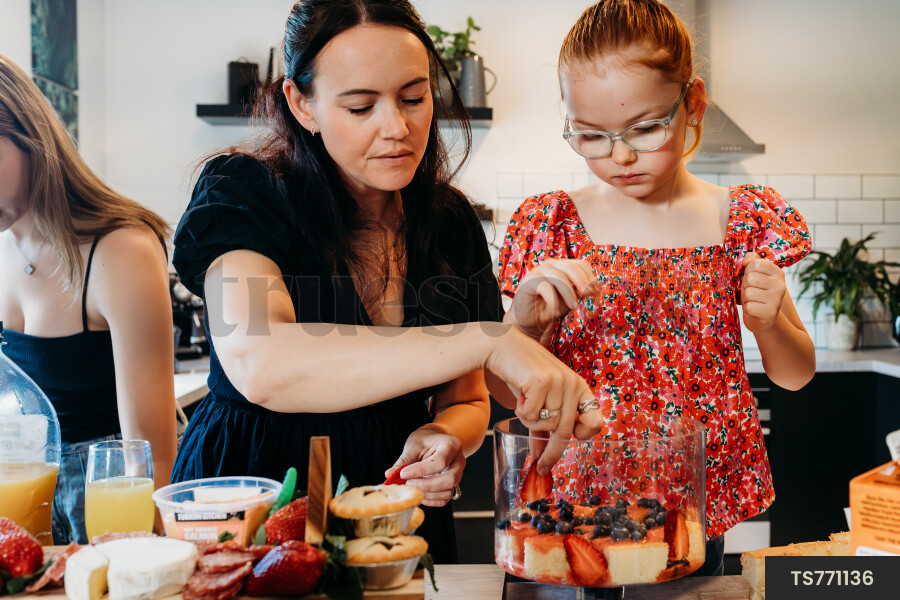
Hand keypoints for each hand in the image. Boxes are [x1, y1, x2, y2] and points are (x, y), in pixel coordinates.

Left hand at [389, 425, 464, 506]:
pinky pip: (445, 498)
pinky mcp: (453, 485)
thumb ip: (404, 460)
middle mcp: (458, 461)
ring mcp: (458, 474)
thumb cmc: (426, 439)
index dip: (420, 471)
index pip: (439, 462)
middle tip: (408, 483)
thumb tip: (389, 474)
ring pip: (447, 491)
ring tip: (411, 487)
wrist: (437, 439)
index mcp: (450, 446)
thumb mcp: (414, 444)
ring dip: (427, 494)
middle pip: (449, 479)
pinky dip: (431, 500)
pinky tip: (419, 493)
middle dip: (426, 485)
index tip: (403, 473)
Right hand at [485, 326, 602, 472]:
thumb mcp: (540, 400)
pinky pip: (531, 415)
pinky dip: (521, 412)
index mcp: (578, 387)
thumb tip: (542, 457)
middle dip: (552, 454)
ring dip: (529, 422)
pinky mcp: (541, 381)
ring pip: (545, 424)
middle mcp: (572, 384)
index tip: (572, 442)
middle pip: (565, 431)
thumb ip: (545, 426)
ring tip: (523, 405)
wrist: (502, 347)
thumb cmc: (521, 374)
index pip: (595, 420)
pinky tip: (519, 398)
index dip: (584, 434)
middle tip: (541, 467)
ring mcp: (558, 382)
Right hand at [506, 259, 596, 341]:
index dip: (590, 277)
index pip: (580, 264)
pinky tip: (555, 312)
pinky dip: (553, 301)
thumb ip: (580, 291)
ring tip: (573, 307)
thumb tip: (594, 287)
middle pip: (571, 267)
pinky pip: (545, 287)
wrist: (529, 319)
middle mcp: (551, 266)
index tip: (595, 292)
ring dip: (569, 293)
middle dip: (582, 281)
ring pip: (559, 276)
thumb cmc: (551, 306)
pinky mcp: (529, 281)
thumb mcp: (570, 299)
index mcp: (563, 267)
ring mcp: (539, 271)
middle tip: (587, 295)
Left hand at [741, 252, 785, 332]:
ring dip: (746, 298)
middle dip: (746, 286)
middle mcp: (780, 285)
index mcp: (778, 273)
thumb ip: (753, 262)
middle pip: (750, 278)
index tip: (754, 280)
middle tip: (753, 293)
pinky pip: (749, 307)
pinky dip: (748, 309)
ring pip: (748, 292)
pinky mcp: (769, 313)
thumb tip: (747, 259)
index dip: (749, 272)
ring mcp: (776, 300)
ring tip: (754, 301)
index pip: (756, 264)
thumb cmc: (758, 294)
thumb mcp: (756, 275)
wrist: (765, 319)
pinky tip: (755, 311)